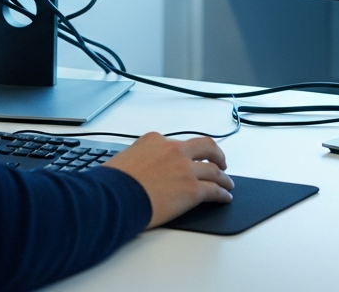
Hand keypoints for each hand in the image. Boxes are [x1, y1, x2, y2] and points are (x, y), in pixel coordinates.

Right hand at [102, 133, 233, 227]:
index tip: (188, 157)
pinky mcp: (192, 189)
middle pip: (205, 147)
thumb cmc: (112, 183)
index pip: (177, 143)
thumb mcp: (122, 160)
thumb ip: (137, 160)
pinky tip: (224, 197)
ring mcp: (185, 169)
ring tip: (227, 183)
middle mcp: (173, 150)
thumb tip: (136, 171)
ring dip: (223, 177)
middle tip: (219, 161)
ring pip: (214, 170)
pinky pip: (214, 190)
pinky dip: (222, 194)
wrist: (113, 197)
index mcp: (155, 141)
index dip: (186, 152)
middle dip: (215, 154)